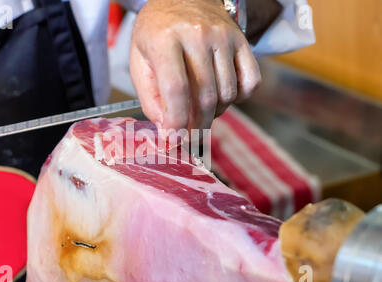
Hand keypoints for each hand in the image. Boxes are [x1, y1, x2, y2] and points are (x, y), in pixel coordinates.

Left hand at [130, 0, 260, 131]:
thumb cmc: (157, 33)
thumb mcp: (139, 61)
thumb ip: (150, 97)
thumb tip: (168, 131)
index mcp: (165, 39)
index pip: (176, 88)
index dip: (176, 121)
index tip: (174, 140)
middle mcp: (198, 35)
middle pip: (205, 96)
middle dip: (197, 126)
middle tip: (189, 137)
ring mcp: (224, 36)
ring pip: (227, 94)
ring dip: (215, 113)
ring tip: (201, 110)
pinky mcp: (242, 41)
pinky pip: (251, 83)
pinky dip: (238, 99)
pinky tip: (222, 96)